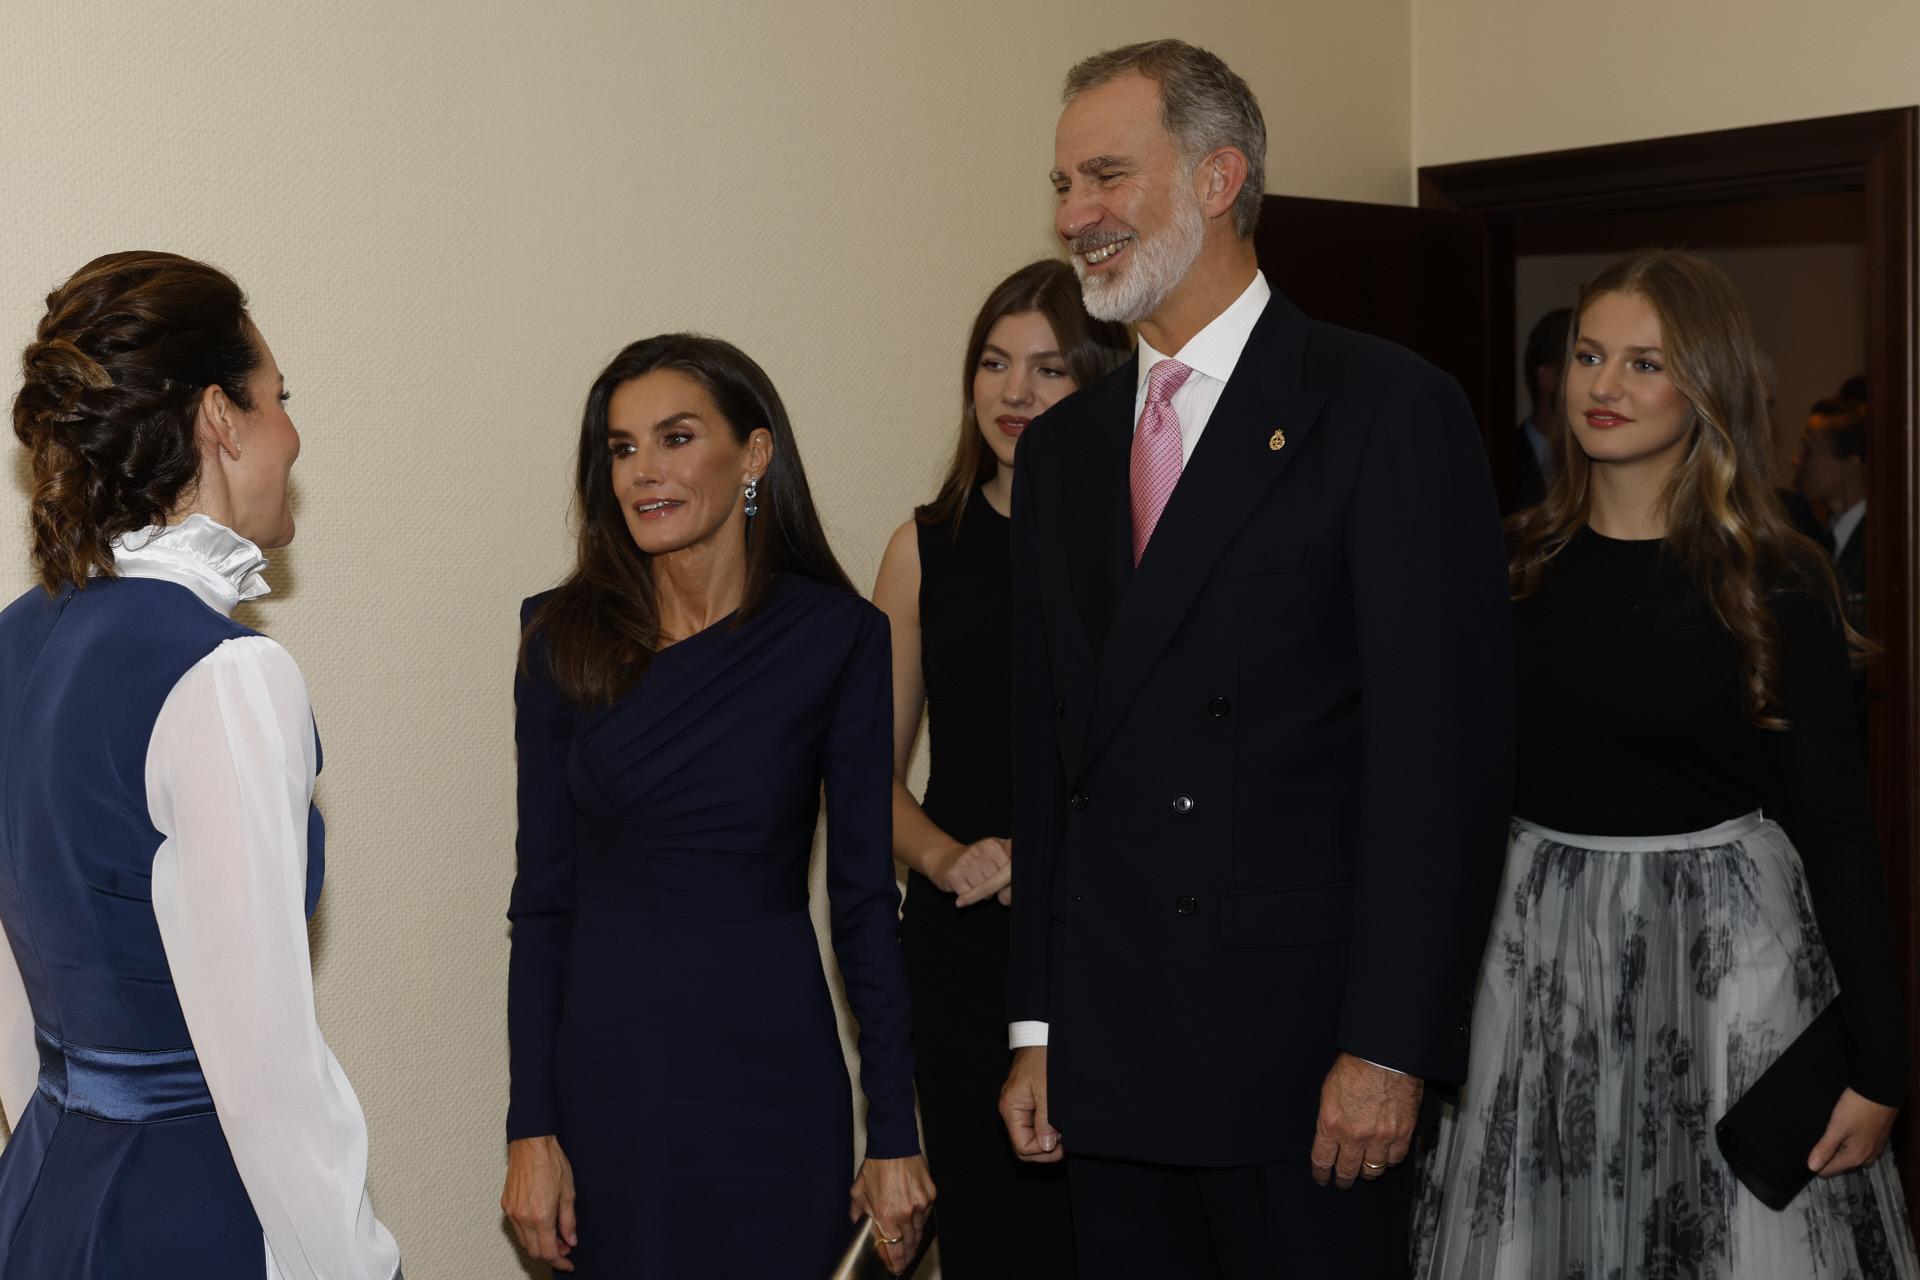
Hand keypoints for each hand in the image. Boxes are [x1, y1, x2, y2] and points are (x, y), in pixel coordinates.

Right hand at [502, 1134, 577, 1271]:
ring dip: (539, 1244)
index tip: (568, 1264)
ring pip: (525, 1241)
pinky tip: (541, 1223)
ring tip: (554, 1234)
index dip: (560, 1262)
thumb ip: (569, 1221)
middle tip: (564, 1246)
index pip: (548, 1252)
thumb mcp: (568, 1192)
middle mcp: (523, 1218)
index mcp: (541, 1216)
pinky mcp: (506, 1205)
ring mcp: (512, 1212)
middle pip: (535, 1251)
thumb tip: (570, 1241)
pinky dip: (529, 1232)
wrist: (531, 1144)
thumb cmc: (551, 1163)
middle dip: (550, 1254)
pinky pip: (517, 1228)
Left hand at [849, 1154, 934, 1274]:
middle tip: (904, 1260)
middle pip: (909, 1242)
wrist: (894, 1145)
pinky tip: (915, 1221)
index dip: (896, 1262)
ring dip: (914, 1238)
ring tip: (910, 1244)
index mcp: (886, 1215)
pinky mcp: (930, 1195)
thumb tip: (859, 1224)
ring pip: (919, 1230)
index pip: (894, 1248)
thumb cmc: (877, 1166)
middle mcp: (906, 1212)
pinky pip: (926, 1214)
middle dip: (906, 1254)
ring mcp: (920, 1204)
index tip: (896, 1268)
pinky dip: (920, 1219)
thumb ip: (859, 1213)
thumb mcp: (859, 1192)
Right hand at [931, 836, 1011, 907]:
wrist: (943, 859)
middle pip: (999, 882)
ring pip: (986, 891)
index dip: (1008, 879)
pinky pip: (971, 896)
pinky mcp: (954, 877)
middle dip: (996, 887)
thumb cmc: (975, 859)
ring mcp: (966, 863)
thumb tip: (1027, 870)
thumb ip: (1012, 855)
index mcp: (993, 844)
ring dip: (984, 893)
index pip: (1011, 870)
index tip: (1004, 879)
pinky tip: (966, 886)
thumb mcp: (994, 851)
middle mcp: (979, 851)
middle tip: (985, 879)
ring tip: (975, 881)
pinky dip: (970, 897)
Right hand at [999, 1045, 1062, 1161]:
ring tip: (1064, 1131)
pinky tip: (1059, 1122)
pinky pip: (1034, 1123)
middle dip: (1045, 1149)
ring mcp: (1019, 1105)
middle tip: (1065, 1142)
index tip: (1063, 1145)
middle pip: (1024, 1144)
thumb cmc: (1043, 1059)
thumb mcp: (1047, 1092)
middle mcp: (1011, 1109)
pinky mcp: (1027, 1100)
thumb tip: (1045, 1146)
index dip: (1043, 1152)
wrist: (1042, 1035)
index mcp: (1010, 1108)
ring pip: (1030, 1135)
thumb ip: (1045, 1121)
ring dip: (1047, 1138)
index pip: (1022, 1146)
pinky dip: (1047, 1127)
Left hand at [1310, 1053, 1422, 1189]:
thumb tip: (1329, 1136)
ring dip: (1367, 1172)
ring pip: (1372, 1169)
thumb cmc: (1355, 1066)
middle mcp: (1355, 1136)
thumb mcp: (1328, 1092)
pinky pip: (1395, 1159)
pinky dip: (1389, 1161)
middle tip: (1343, 1182)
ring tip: (1365, 1172)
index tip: (1322, 1178)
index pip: (1323, 1160)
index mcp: (1331, 1124)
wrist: (1385, 1056)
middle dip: (1343, 1179)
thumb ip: (1329, 1118)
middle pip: (1348, 1170)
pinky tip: (1385, 1158)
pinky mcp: (1402, 1133)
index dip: (1321, 1173)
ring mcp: (1380, 1137)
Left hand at [1809, 1087, 1897, 1176]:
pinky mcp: (1877, 1138)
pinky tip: (1844, 1128)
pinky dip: (1848, 1140)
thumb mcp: (1836, 1127)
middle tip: (1817, 1137)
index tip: (1805, 1152)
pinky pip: (1858, 1146)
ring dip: (1838, 1146)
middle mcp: (1867, 1158)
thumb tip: (1812, 1166)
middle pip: (1839, 1163)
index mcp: (1855, 1158)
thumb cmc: (1858, 1107)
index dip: (1815, 1163)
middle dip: (1826, 1154)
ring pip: (1848, 1154)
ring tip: (1830, 1130)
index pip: (1828, 1171)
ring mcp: (1874, 1148)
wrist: (1881, 1090)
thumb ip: (1824, 1148)